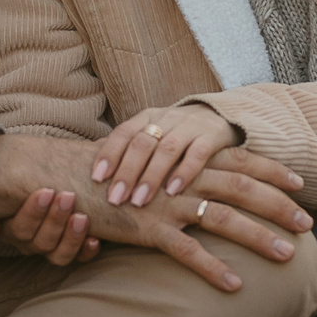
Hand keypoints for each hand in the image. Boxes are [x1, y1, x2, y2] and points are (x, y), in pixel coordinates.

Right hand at [0, 135, 312, 293]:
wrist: (67, 177)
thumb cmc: (114, 174)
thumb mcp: (154, 165)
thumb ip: (183, 170)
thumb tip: (212, 180)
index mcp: (187, 159)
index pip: (239, 160)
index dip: (272, 171)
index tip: (302, 186)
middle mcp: (182, 176)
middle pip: (242, 188)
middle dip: (279, 206)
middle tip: (308, 224)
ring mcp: (166, 201)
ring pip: (222, 218)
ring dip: (258, 237)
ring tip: (286, 256)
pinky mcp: (147, 226)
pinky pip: (187, 251)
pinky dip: (213, 268)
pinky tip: (235, 286)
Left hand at [92, 105, 261, 207]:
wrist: (223, 115)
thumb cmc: (178, 134)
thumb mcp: (153, 134)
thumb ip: (128, 149)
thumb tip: (92, 173)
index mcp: (148, 117)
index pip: (123, 132)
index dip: (108, 154)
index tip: (96, 179)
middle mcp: (167, 118)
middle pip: (142, 142)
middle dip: (126, 172)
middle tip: (114, 199)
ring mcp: (191, 126)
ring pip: (167, 149)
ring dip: (151, 177)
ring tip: (138, 201)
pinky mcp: (214, 136)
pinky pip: (198, 154)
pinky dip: (184, 173)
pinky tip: (173, 192)